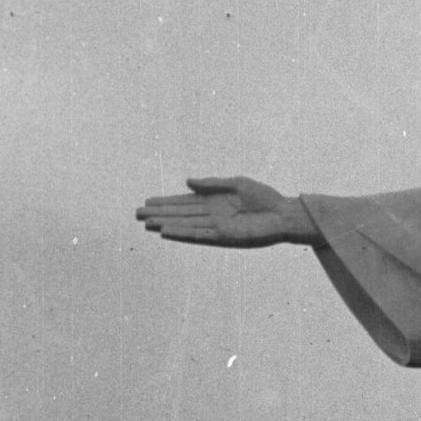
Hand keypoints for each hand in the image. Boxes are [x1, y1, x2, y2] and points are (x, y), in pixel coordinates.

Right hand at [134, 173, 319, 246]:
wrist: (283, 214)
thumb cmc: (264, 197)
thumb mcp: (236, 183)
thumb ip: (211, 184)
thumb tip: (187, 182)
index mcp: (213, 201)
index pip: (184, 202)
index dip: (166, 202)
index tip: (148, 202)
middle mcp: (212, 215)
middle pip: (180, 215)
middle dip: (159, 214)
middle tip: (137, 214)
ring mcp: (217, 227)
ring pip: (185, 225)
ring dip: (166, 225)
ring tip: (147, 224)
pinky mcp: (225, 238)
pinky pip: (199, 236)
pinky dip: (183, 234)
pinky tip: (168, 232)